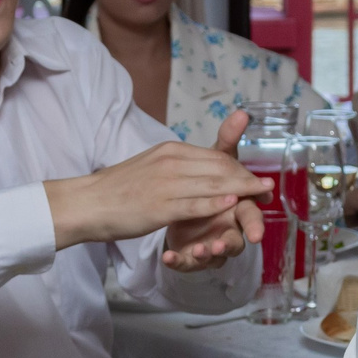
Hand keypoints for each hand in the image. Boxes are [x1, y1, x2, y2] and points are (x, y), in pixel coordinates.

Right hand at [48, 108, 268, 254]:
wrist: (88, 203)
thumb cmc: (119, 189)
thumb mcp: (151, 167)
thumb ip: (177, 166)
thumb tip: (199, 170)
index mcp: (170, 151)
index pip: (216, 157)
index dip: (241, 169)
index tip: (258, 180)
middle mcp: (171, 163)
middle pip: (220, 168)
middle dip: (248, 179)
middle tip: (269, 190)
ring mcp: (166, 184)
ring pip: (213, 184)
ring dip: (242, 190)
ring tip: (263, 196)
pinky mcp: (160, 207)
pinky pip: (195, 203)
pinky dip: (217, 203)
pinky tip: (235, 205)